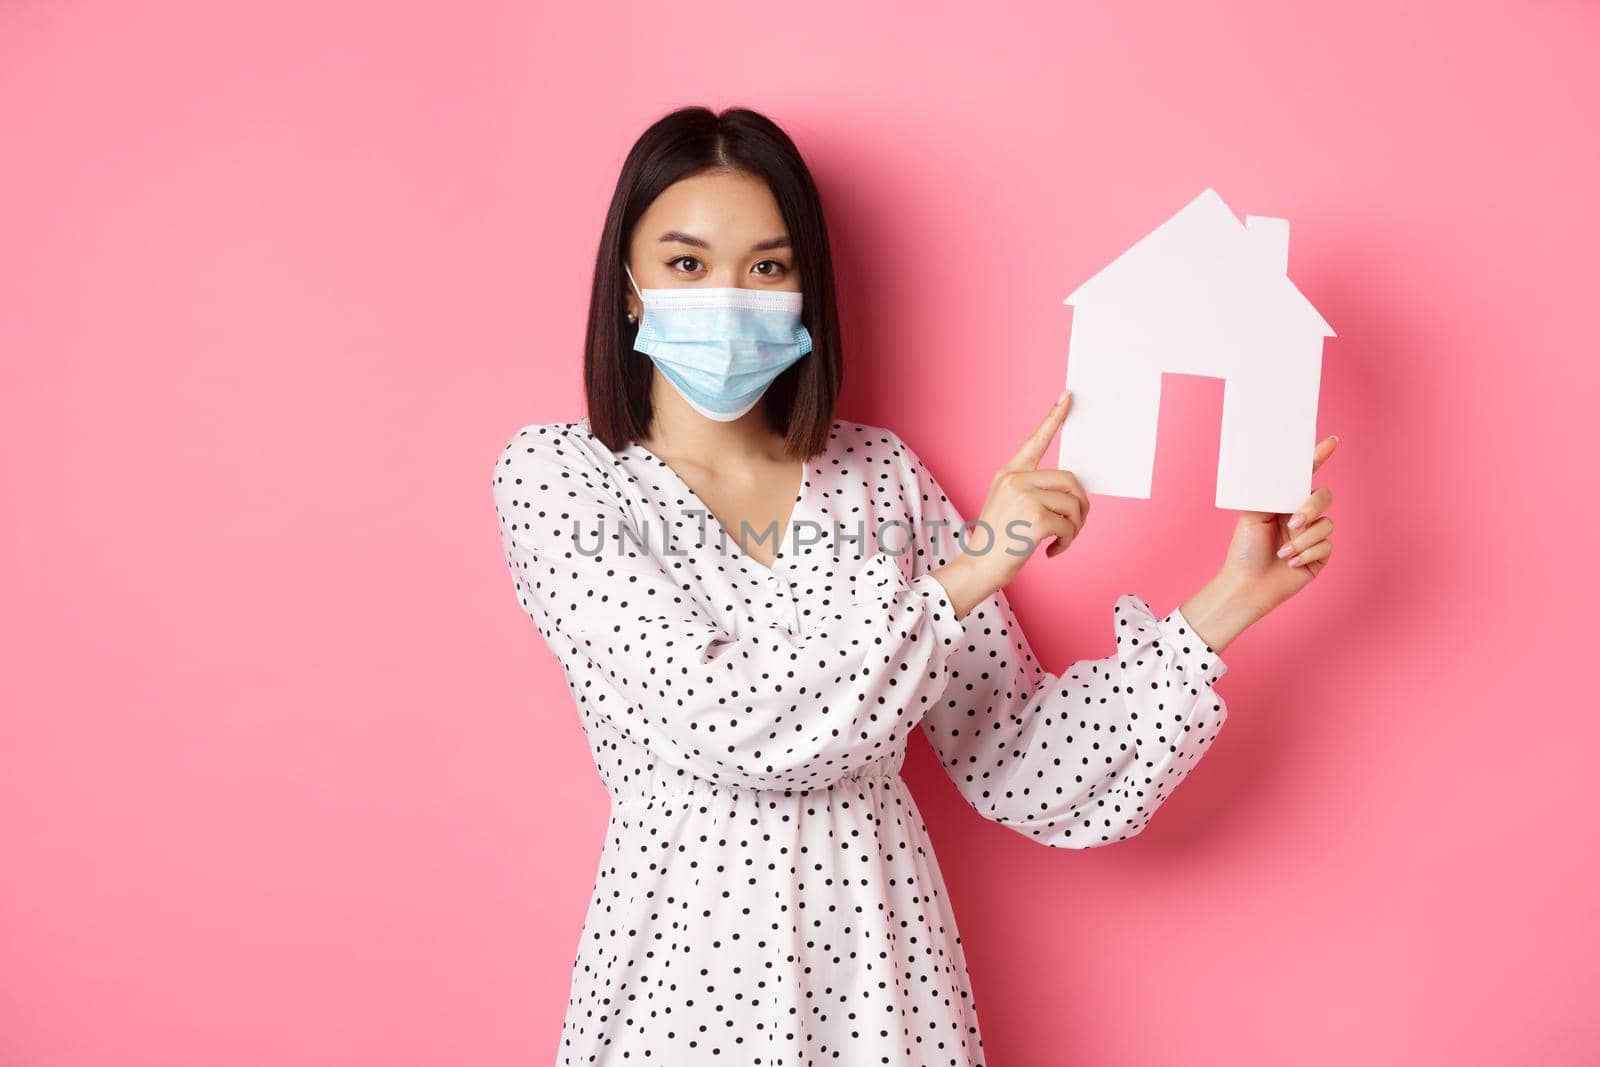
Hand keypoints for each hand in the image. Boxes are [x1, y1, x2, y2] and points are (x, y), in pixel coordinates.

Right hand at [932, 390, 1087, 616]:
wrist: (978, 567)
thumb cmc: (997, 541)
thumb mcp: (1009, 507)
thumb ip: (1033, 491)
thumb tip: (1072, 493)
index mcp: (1008, 474)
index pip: (1035, 440)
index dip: (1054, 418)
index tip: (1068, 397)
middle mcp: (1015, 479)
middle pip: (1070, 480)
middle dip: (1080, 505)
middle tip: (1075, 524)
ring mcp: (1025, 497)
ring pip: (1073, 504)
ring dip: (1075, 527)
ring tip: (1060, 541)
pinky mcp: (1035, 518)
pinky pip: (1069, 526)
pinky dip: (1067, 542)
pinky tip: (1051, 552)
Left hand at [1220, 434, 1340, 617]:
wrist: (1248, 583)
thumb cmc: (1245, 550)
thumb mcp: (1252, 515)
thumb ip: (1268, 493)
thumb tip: (1277, 473)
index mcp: (1284, 501)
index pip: (1305, 476)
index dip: (1319, 457)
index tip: (1332, 442)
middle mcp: (1301, 515)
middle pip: (1323, 497)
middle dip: (1311, 508)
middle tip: (1293, 522)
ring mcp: (1312, 535)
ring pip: (1326, 524)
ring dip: (1303, 540)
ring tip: (1283, 553)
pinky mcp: (1320, 555)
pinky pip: (1327, 545)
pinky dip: (1308, 553)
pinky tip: (1291, 563)